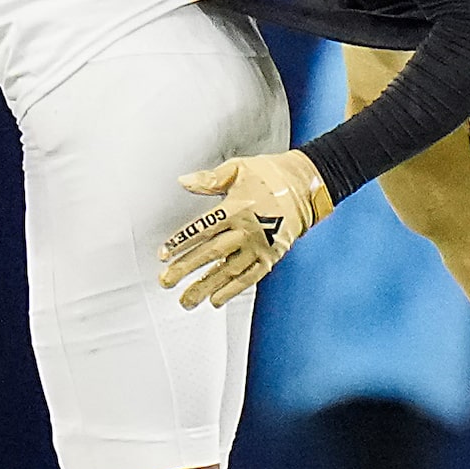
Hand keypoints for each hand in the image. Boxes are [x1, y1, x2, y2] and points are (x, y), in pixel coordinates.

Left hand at [158, 149, 333, 309]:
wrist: (306, 185)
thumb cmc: (270, 174)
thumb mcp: (238, 168)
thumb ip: (209, 179)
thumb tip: (183, 181)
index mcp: (236, 208)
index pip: (202, 228)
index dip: (181, 242)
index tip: (163, 254)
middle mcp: (247, 230)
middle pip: (211, 253)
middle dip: (186, 269)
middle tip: (166, 282)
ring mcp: (260, 246)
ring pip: (228, 270)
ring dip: (206, 286)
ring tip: (186, 300)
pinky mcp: (271, 256)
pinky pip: (249, 277)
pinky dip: (232, 290)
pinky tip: (215, 300)